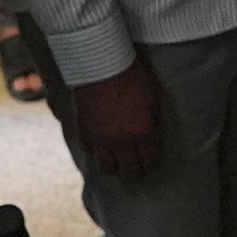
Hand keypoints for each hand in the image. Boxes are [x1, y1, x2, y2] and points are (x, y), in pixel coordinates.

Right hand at [56, 55, 163, 180]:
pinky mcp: (84, 133)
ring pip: (107, 169)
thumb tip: (151, 136)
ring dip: (113, 166)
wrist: (101, 63)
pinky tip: (100, 145)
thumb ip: (152, 121)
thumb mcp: (152, 97)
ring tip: (115, 160)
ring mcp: (101, 140)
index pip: (149, 162)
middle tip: (133, 167)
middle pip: (130, 173)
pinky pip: (90, 153)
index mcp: (145, 133)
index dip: (149, 164)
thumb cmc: (132, 75)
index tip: (147, 162)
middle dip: (133, 172)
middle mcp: (123, 142)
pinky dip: (96, 152)